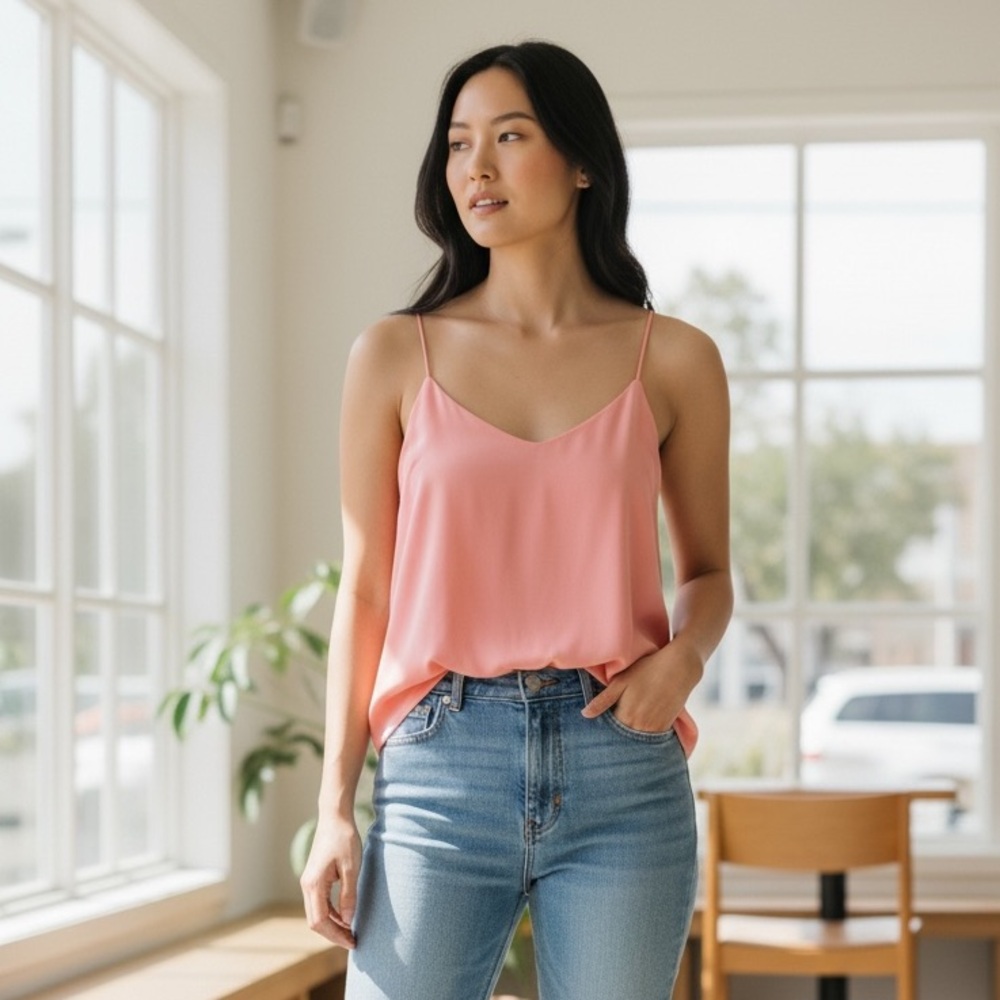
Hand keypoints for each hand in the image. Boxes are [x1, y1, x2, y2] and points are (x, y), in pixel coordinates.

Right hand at [300, 816, 361, 948]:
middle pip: (316, 921)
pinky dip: (331, 914)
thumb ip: (348, 895)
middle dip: (333, 934)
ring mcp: (309, 882)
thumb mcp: (351, 867)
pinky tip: (346, 916)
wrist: (335, 816)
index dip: (335, 935)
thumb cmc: (344, 839)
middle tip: (353, 941)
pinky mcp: (315, 878)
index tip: (352, 941)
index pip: (320, 921)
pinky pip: (320, 903)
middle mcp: (307, 885)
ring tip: (351, 931)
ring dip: (332, 925)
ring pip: (317, 913)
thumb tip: (349, 921)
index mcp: (313, 884)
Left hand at [581, 640, 701, 732]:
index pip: (609, 733)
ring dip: (631, 740)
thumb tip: (585, 715)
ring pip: (638, 742)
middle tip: (610, 737)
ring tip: (626, 734)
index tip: (596, 734)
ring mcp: (655, 728)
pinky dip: (645, 738)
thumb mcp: (621, 681)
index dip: (603, 733)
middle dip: (616, 740)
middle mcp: (640, 726)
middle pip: (623, 740)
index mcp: (626, 715)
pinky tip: (640, 732)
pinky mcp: (667, 727)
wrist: (679, 667)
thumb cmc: (647, 670)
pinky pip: (652, 740)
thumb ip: (603, 700)